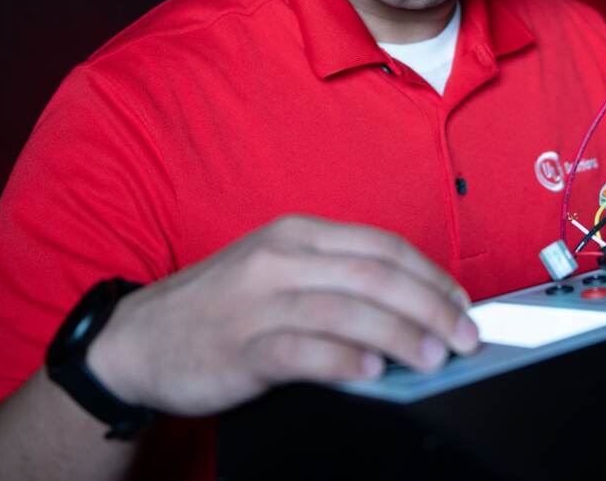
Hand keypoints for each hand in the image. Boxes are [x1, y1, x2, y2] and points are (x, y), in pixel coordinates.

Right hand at [84, 215, 478, 415]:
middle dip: (430, 306)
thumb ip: (334, 280)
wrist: (139, 340)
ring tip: (435, 357)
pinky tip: (372, 370)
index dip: (430, 274)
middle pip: (374, 275)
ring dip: (400, 333)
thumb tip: (411, 307)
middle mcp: (280, 259)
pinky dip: (342, 358)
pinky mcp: (240, 347)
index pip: (381, 246)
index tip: (461, 303)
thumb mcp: (276, 272)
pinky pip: (301, 349)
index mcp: (296, 234)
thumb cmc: (220, 307)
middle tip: (465, 337)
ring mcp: (258, 302)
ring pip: (346, 310)